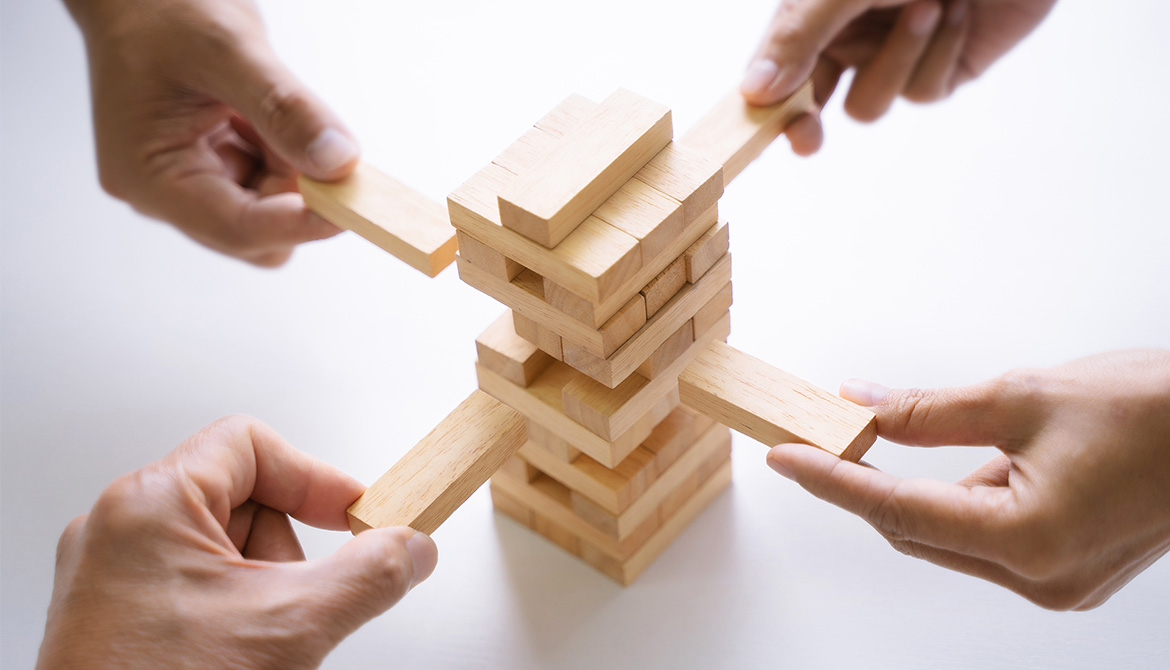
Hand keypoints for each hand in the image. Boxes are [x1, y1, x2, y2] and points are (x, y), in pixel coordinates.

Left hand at [37, 416, 436, 668]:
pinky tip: (237, 659)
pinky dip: (233, 616)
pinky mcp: (117, 619)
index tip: (353, 516)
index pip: (250, 444)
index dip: (313, 477)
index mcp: (149, 504)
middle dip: (287, 552)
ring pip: (223, 552)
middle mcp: (120, 532)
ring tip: (257, 646)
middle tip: (297, 604)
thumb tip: (409, 548)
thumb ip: (369, 576)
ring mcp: (114, 578)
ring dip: (263, 592)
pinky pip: (195, 590)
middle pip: (242, 500)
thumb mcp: (290, 627)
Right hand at [65, 0, 359, 265]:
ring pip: (272, 214)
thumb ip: (286, 109)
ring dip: (293, 172)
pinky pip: (270, 187)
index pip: (237, 229)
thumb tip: (339, 162)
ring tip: (269, 108)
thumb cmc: (161, 10)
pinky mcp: (213, 173)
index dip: (302, 224)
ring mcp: (189, 186)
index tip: (354, 207)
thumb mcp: (229, 50)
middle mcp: (164, 193)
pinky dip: (287, 158)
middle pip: (258, 234)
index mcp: (149, 176)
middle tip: (313, 138)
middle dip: (297, 195)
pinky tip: (265, 115)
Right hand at [741, 0, 1056, 154]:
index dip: (765, 101)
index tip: (757, 127)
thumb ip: (798, 35)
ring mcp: (894, 56)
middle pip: (812, 100)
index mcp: (816, 12)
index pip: (776, 66)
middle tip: (806, 138)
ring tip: (929, 5)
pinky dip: (939, 54)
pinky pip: (922, 92)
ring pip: (869, 103)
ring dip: (899, 60)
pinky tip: (959, 13)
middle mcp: (850, 36)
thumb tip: (754, 91)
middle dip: (808, 120)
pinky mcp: (942, 70)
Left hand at [767, 349, 1169, 609]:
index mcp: (1029, 539)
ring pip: (950, 537)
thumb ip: (928, 410)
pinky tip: (978, 461)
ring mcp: (1058, 582)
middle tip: (823, 434)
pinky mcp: (1068, 571)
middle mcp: (1041, 577)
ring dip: (919, 490)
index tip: (784, 458)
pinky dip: (963, 501)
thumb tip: (859, 406)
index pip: (897, 512)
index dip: (832, 482)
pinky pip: (987, 539)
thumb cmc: (1153, 408)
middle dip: (868, 484)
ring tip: (910, 437)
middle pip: (918, 532)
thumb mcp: (1021, 396)